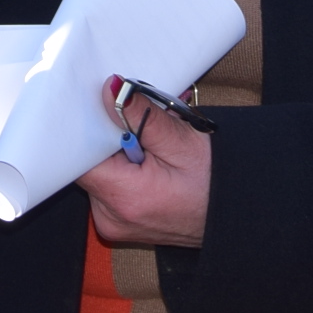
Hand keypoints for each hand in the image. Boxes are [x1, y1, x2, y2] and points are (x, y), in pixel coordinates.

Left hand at [75, 81, 210, 246]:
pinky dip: (123, 166)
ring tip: (150, 139)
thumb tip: (112, 89)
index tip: (98, 103)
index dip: (84, 127)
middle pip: (85, 162)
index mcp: (124, 198)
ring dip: (117, 149)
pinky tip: (147, 156)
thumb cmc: (217, 184)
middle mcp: (110, 217)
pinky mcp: (118, 221)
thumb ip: (143, 116)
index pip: (76, 156)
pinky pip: (108, 184)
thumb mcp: (183, 142)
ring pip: (97, 171)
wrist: (236, 220)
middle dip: (108, 134)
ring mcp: (112, 222)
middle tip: (137, 118)